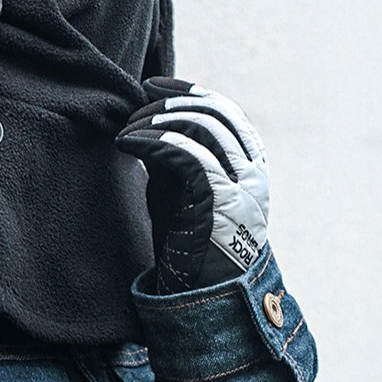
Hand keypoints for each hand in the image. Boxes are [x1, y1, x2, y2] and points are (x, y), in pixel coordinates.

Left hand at [116, 78, 268, 293]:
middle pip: (215, 112)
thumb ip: (177, 158)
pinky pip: (186, 153)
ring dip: (157, 120)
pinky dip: (152, 141)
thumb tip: (150, 125)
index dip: (190, 90)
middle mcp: (253, 171)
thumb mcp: (183, 191)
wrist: (206, 296)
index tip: (155, 84)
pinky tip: (127, 144)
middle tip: (135, 107)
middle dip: (170, 102)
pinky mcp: (220, 199)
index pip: (226, 111)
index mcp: (250, 166)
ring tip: (127, 130)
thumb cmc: (189, 242)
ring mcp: (242, 184)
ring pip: (202, 126)